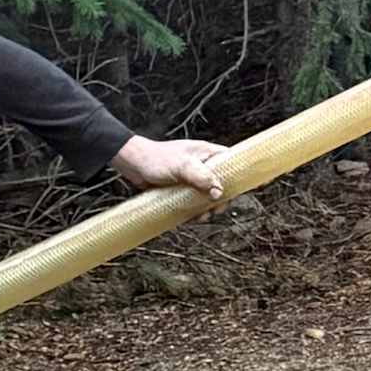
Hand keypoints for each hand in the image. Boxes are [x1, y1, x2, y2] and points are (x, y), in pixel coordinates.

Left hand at [117, 131, 232, 205]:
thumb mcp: (182, 166)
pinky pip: (194, 202)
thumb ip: (201, 177)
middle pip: (221, 183)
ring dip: (207, 208)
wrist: (132, 164)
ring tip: (201, 216)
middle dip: (220, 199)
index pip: (231, 162)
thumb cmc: (155, 159)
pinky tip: (191, 217)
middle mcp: (201, 165)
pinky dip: (194, 210)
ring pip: (207, 195)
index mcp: (206, 153)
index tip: (237, 191)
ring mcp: (191, 178)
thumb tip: (218, 192)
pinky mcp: (181, 189)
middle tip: (215, 209)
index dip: (237, 176)